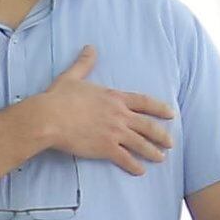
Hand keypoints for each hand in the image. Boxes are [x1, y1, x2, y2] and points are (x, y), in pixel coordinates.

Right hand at [26, 48, 174, 172]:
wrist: (48, 117)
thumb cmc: (58, 98)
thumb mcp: (73, 77)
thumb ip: (84, 63)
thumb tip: (89, 48)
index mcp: (114, 98)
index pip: (144, 102)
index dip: (160, 108)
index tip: (171, 113)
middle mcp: (119, 115)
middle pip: (148, 126)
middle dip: (161, 135)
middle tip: (170, 142)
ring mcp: (114, 132)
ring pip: (141, 144)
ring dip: (153, 152)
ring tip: (161, 158)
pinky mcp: (105, 148)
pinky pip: (125, 158)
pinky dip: (134, 166)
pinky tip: (141, 171)